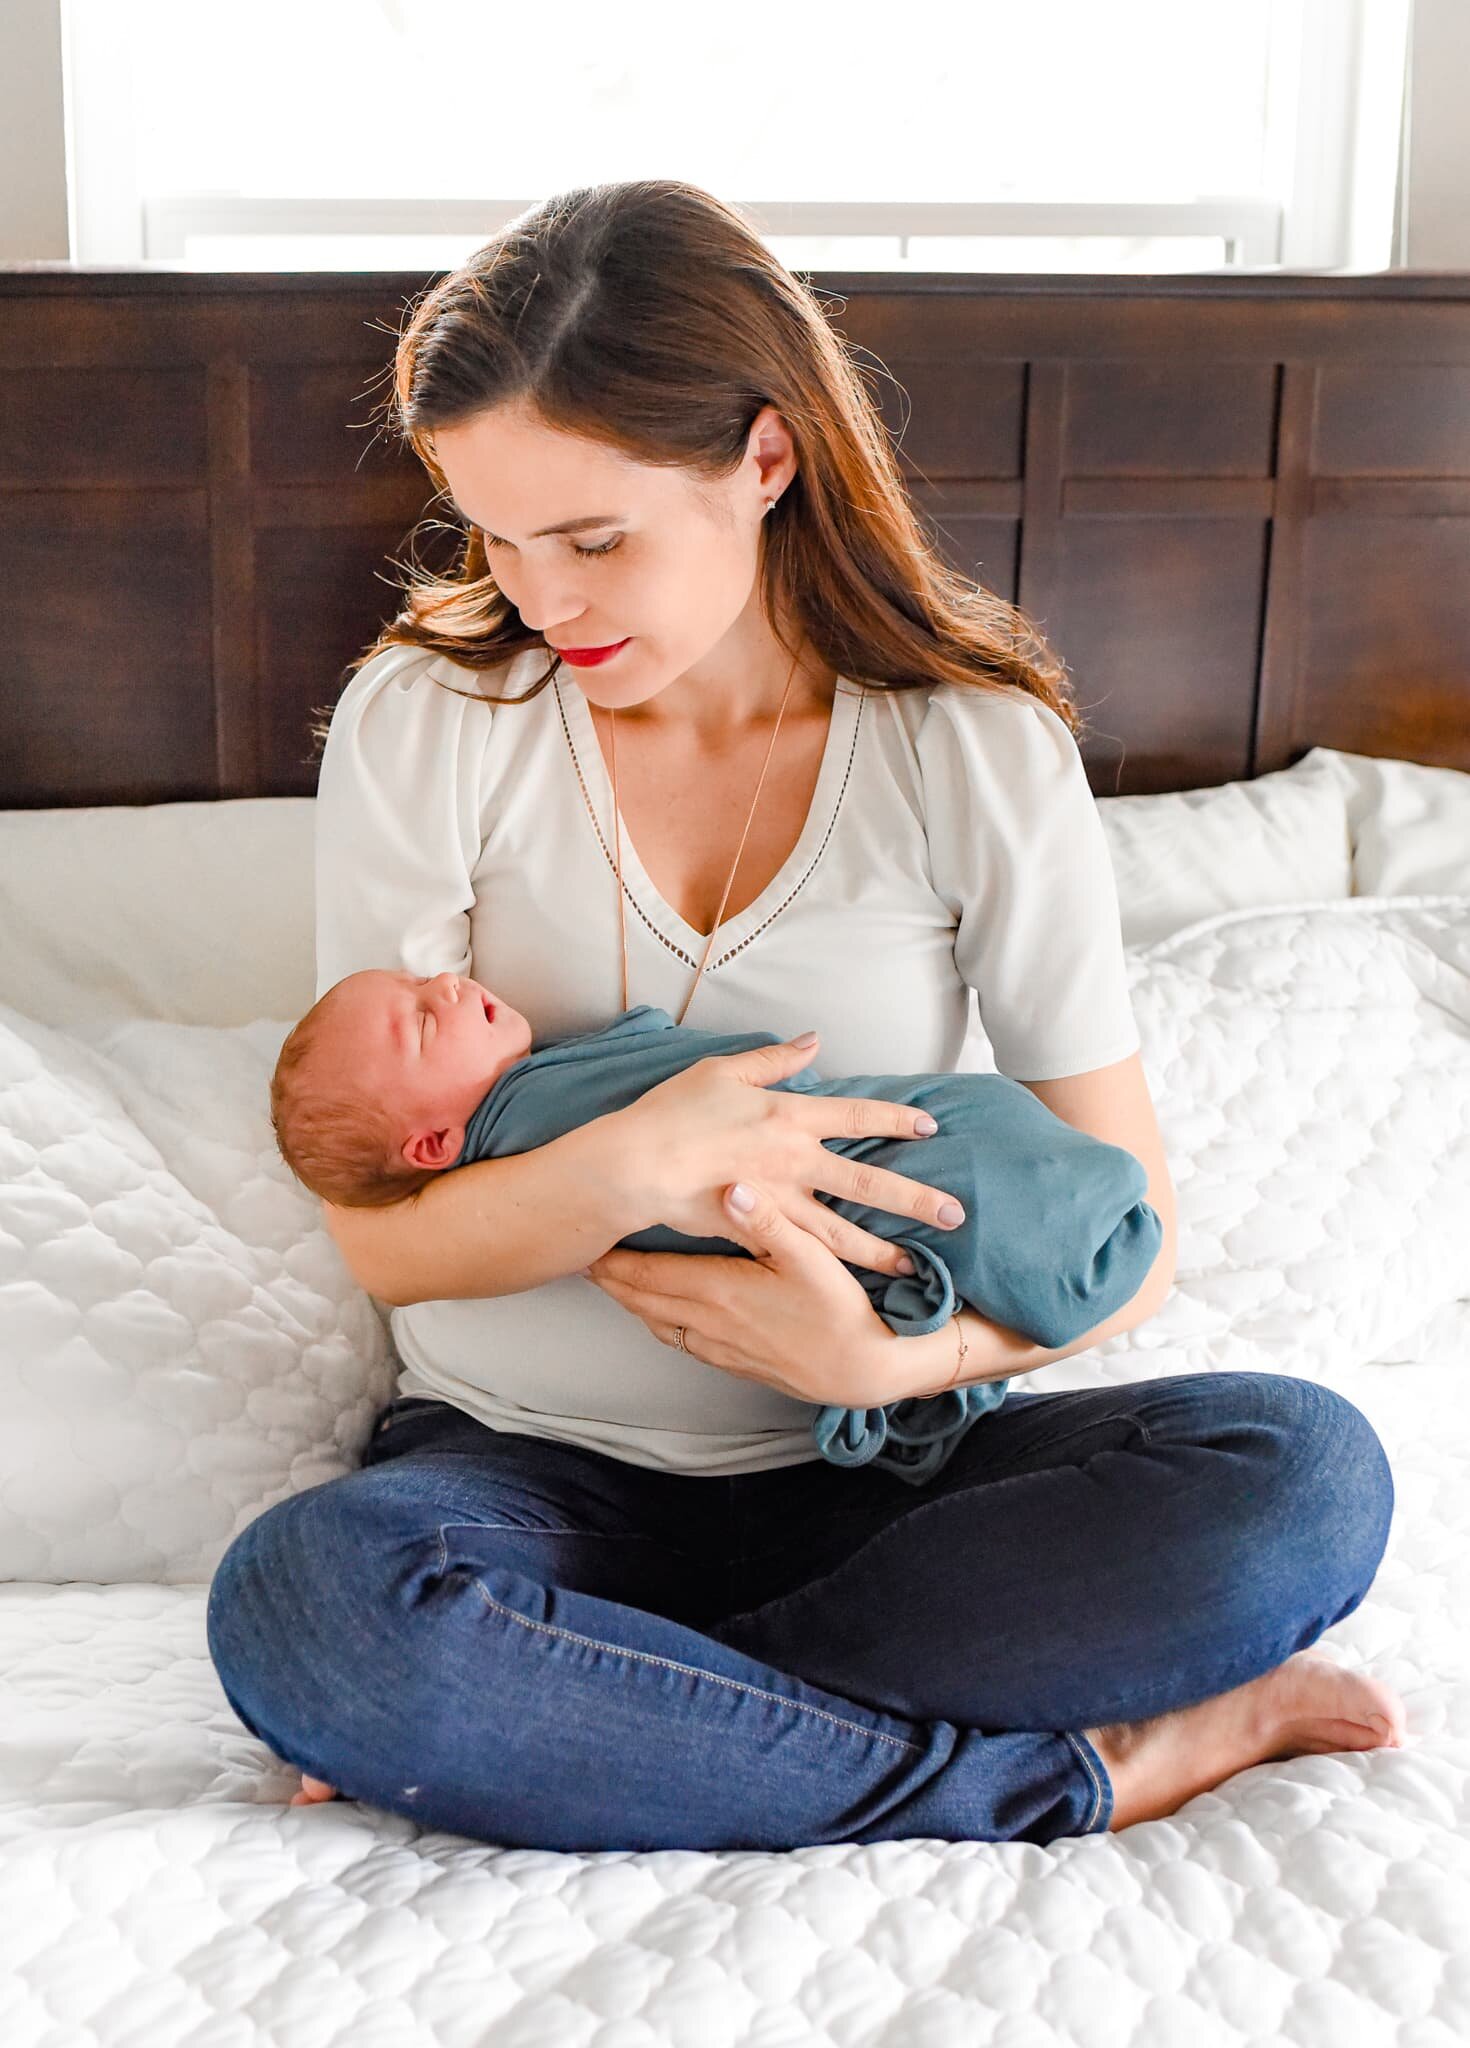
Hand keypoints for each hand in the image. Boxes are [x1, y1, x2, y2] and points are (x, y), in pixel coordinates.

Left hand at [585, 1179, 896, 1407]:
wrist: (863, 1373)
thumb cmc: (840, 1312)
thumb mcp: (812, 1257)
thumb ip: (767, 1221)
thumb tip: (730, 1186)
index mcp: (720, 1290)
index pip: (649, 1272)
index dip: (613, 1259)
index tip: (585, 1244)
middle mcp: (709, 1322)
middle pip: (643, 1299)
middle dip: (610, 1279)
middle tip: (581, 1261)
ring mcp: (720, 1347)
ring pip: (657, 1323)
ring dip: (631, 1302)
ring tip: (611, 1283)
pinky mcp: (735, 1364)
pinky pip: (681, 1342)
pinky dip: (658, 1324)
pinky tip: (660, 1317)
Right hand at [613, 1031, 961, 1279]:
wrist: (634, 1166)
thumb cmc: (672, 1112)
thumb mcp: (722, 1071)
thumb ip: (773, 1060)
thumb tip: (813, 1042)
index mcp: (789, 1115)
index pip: (857, 1115)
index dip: (896, 1118)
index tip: (930, 1126)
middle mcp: (794, 1161)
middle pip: (867, 1181)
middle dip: (914, 1199)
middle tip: (955, 1214)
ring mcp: (778, 1203)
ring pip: (842, 1232)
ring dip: (882, 1249)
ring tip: (916, 1266)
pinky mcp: (755, 1235)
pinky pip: (801, 1255)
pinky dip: (830, 1270)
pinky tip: (851, 1284)